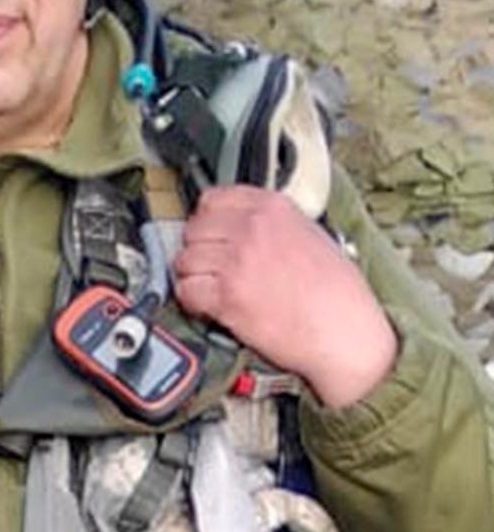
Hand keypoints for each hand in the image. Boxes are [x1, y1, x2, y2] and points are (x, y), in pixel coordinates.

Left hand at [172, 185, 396, 407]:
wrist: (347, 333)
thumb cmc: (338, 293)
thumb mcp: (311, 235)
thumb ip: (273, 224)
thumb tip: (244, 226)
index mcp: (273, 208)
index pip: (213, 198)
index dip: (207, 220)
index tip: (209, 234)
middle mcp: (252, 228)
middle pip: (194, 229)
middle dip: (197, 249)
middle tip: (208, 266)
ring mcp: (238, 261)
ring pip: (185, 259)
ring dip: (192, 276)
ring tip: (208, 288)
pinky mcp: (228, 296)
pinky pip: (186, 290)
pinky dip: (191, 301)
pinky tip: (206, 307)